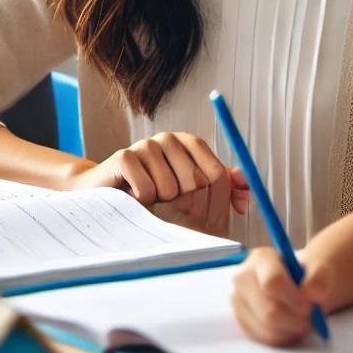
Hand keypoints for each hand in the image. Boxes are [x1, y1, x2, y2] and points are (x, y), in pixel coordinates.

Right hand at [69, 132, 246, 225]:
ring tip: (149, 196)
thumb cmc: (152, 191)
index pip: (216, 174)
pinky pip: (147, 191)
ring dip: (160, 202)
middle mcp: (169, 138)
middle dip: (183, 202)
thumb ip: (220, 186)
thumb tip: (246, 189)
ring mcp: (146, 145)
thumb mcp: (188, 190)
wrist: (106, 192)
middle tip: (167, 202)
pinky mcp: (124, 157)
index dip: (213, 199)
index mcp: (188, 143)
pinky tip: (132, 196)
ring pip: (171, 189)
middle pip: (196, 181)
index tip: (202, 214)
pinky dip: (142, 202)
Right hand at [230, 246, 332, 345]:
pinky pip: (264, 338)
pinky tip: (291, 325)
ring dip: (291, 330)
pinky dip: (283, 337)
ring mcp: (239, 300)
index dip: (293, 299)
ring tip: (302, 319)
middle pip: (269, 311)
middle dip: (295, 320)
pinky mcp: (242, 320)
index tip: (311, 307)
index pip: (272, 283)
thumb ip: (320, 277)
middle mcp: (244, 277)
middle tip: (311, 318)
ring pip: (267, 328)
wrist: (300, 285)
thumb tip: (312, 292)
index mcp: (261, 258)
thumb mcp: (320, 269)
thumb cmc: (308, 275)